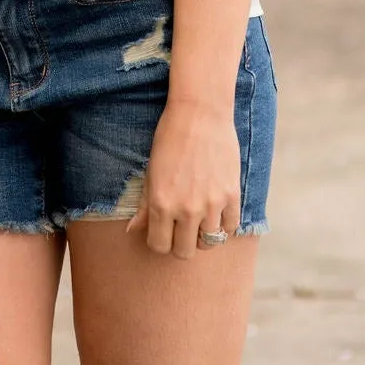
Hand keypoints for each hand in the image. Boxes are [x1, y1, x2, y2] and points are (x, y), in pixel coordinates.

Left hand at [124, 99, 240, 257]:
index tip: (163, 230)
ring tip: (199, 217)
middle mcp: (186, 209)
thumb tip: (132, 230)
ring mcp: (211, 204)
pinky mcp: (232, 196)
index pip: (159, 246)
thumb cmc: (170, 137)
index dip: (159, 241)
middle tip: (181, 227)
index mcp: (161, 203)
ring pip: (208, 243)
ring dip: (202, 234)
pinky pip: (230, 228)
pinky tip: (216, 210)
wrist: (200, 112)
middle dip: (180, 242)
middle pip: (184, 252)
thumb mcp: (151, 170)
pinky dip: (223, 224)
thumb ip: (144, 205)